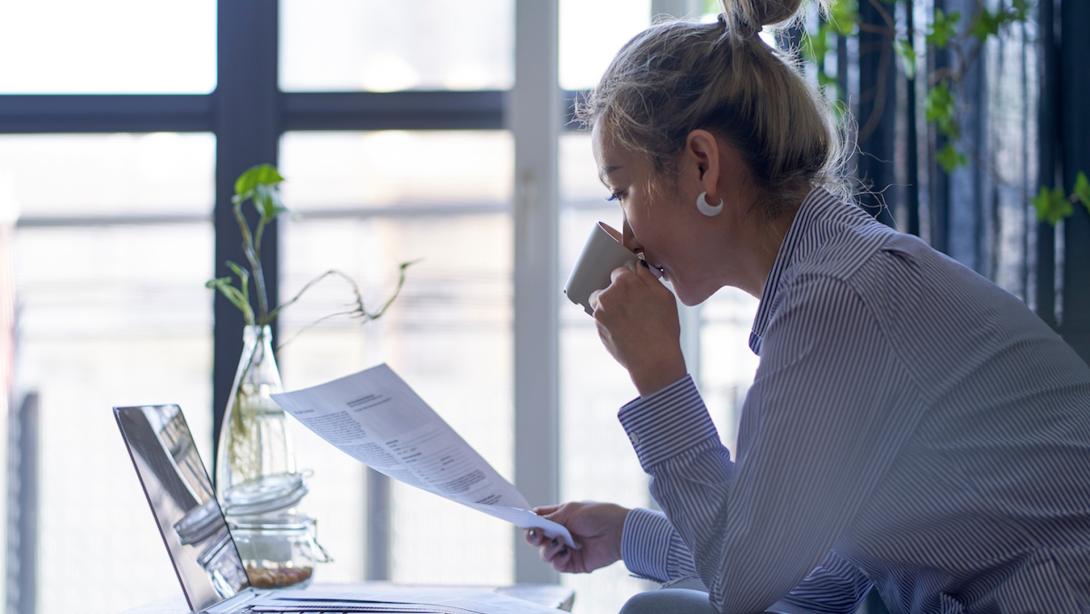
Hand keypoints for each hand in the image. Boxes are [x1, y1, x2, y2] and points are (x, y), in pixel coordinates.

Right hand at [523, 501, 629, 573]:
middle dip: (533, 537)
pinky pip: (557, 564)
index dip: (530, 521)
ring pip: (544, 554)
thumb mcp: (571, 510)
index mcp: (560, 517)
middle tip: (537, 535)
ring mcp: (566, 549)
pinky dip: (558, 559)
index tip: (525, 521)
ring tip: (560, 542)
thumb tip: (534, 523)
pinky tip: (566, 552)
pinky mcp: (573, 563)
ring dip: (548, 548)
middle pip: (537, 539)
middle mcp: (561, 534)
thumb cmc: (598, 515)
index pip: (539, 519)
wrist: (618, 532)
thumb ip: (551, 518)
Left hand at [589, 262, 685, 395]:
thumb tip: (638, 266)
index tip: (635, 289)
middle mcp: (607, 295)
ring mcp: (600, 312)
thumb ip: (647, 277)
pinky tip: (626, 329)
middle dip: (618, 293)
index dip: (629, 280)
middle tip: (634, 307)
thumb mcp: (664, 296)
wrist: (653, 359)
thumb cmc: (663, 328)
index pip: (620, 271)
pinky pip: (602, 318)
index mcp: (624, 282)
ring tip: (630, 320)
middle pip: (608, 287)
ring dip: (612, 307)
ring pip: (603, 303)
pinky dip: (611, 321)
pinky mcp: (598, 328)